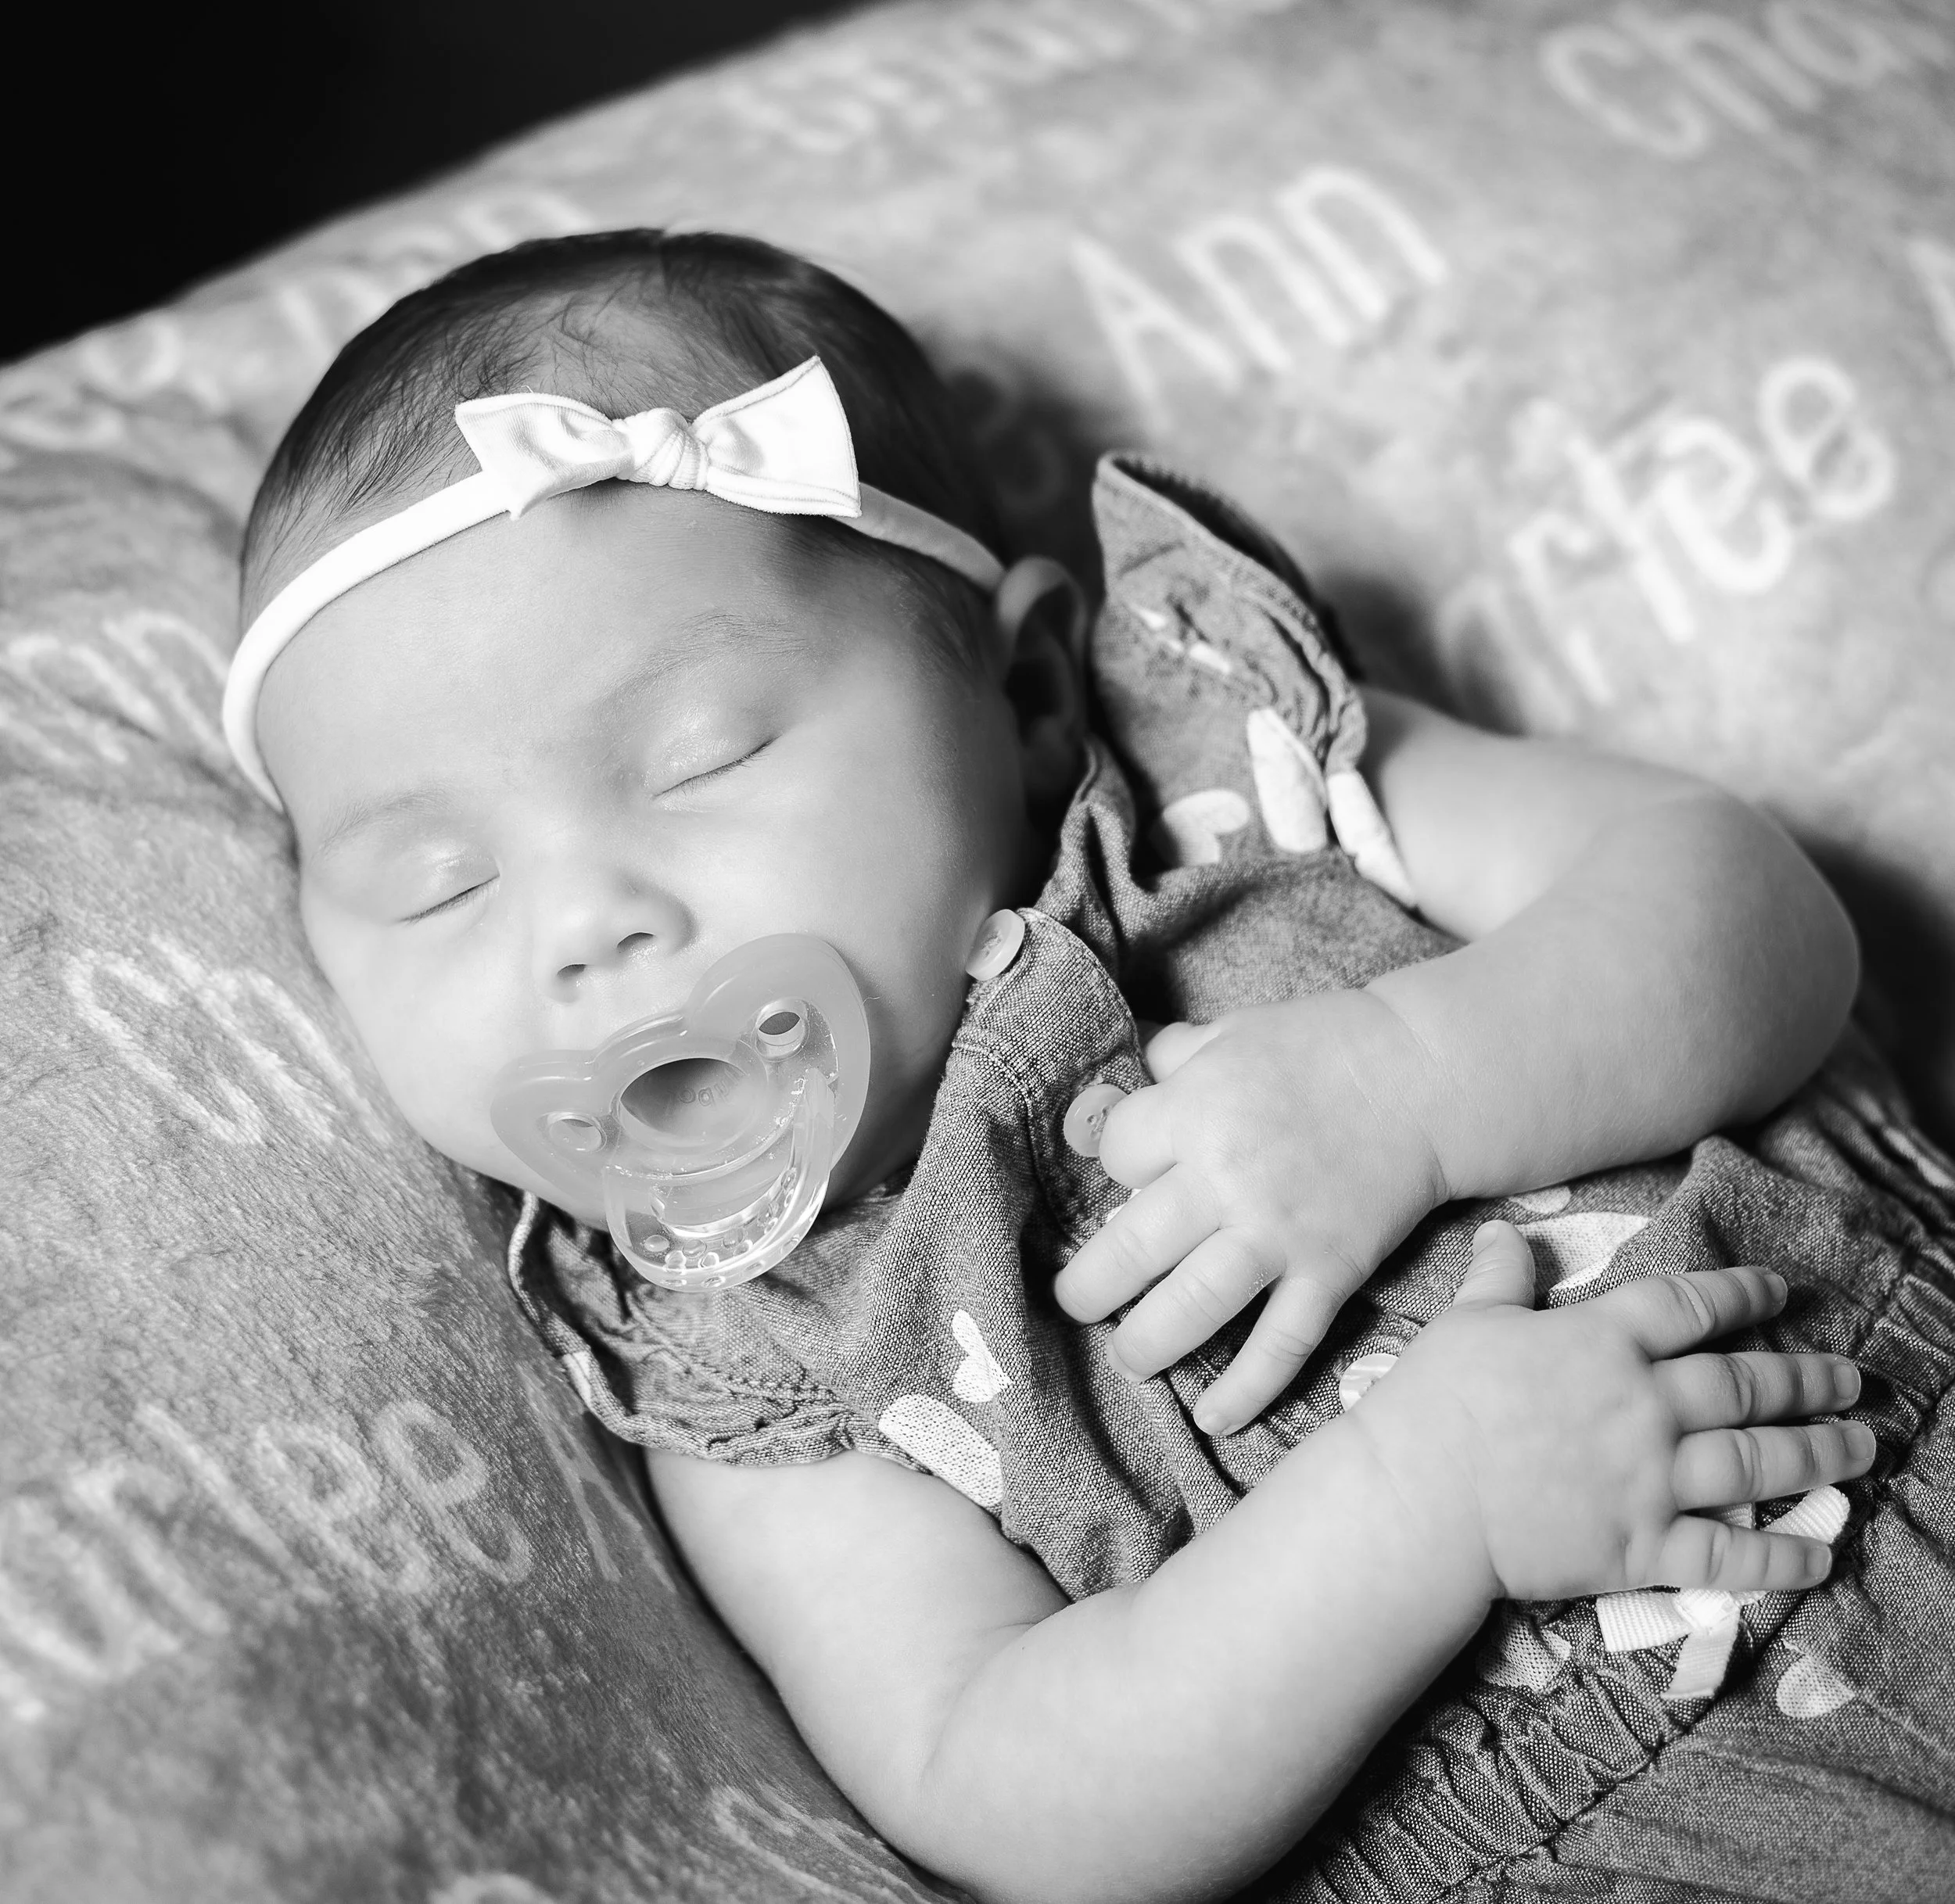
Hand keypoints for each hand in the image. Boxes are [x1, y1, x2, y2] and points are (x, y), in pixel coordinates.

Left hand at [1052, 991, 1446, 1433]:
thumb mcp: (1235, 1030)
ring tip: (1127, 1361)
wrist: (1426, 1076)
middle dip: (1088, 1287)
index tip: (1132, 1177)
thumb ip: (1176, 1053)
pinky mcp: (1329, 1271)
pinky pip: (1283, 1343)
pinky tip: (1214, 1420)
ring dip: (1146, 1345)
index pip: (1117, 1156)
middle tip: (1075, 1302)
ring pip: (1192, 1307)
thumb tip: (1131, 1063)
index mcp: (1196, 1109)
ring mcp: (1279, 1232)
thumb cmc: (1323, 1045)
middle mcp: (1227, 1177)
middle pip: (1130, 1248)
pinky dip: (1248, 1389)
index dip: (1118, 1167)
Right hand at [1353, 1222, 1874, 1599]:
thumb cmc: (1434, 1402)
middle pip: (1744, 1384)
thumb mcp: (1466, 1320)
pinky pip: (1730, 1554)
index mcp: (1601, 1340)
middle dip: (1806, 1379)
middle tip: (1850, 1381)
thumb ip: (1499, 1276)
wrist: (1418, 1498)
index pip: (1691, 1305)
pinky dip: (1783, 1557)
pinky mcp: (1643, 1546)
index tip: (1779, 1293)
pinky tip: (1822, 1554)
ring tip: (1860, 1449)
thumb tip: (1503, 1230)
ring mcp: (1651, 1478)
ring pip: (1756, 1461)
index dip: (1742, 1294)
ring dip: (1818, 1454)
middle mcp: (1643, 1403)